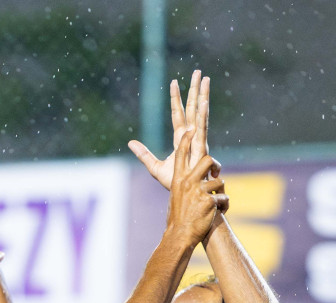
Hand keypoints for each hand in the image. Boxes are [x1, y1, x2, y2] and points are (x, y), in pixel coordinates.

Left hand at [128, 70, 216, 189]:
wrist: (188, 197)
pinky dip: (203, 114)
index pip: (178, 114)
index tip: (173, 82)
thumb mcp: (155, 168)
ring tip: (205, 78)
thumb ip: (144, 154)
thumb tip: (130, 142)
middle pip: (193, 107)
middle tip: (199, 72)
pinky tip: (205, 101)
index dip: (176, 98)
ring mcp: (198, 140)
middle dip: (195, 90)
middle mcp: (192, 136)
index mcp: (181, 139)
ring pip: (200, 113)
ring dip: (202, 95)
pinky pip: (202, 127)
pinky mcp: (201, 147)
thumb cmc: (176, 185)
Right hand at [165, 136, 226, 245]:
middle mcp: (187, 182)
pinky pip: (224, 198)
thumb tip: (194, 177)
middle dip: (215, 165)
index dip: (187, 139)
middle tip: (216, 173)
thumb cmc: (178, 218)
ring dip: (220, 192)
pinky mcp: (210, 201)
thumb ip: (185, 184)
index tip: (192, 128)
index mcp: (178, 180)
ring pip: (219, 182)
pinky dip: (224, 206)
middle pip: (207, 160)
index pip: (181, 153)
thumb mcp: (177, 197)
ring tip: (214, 204)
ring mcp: (198, 191)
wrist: (180, 236)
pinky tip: (218, 213)